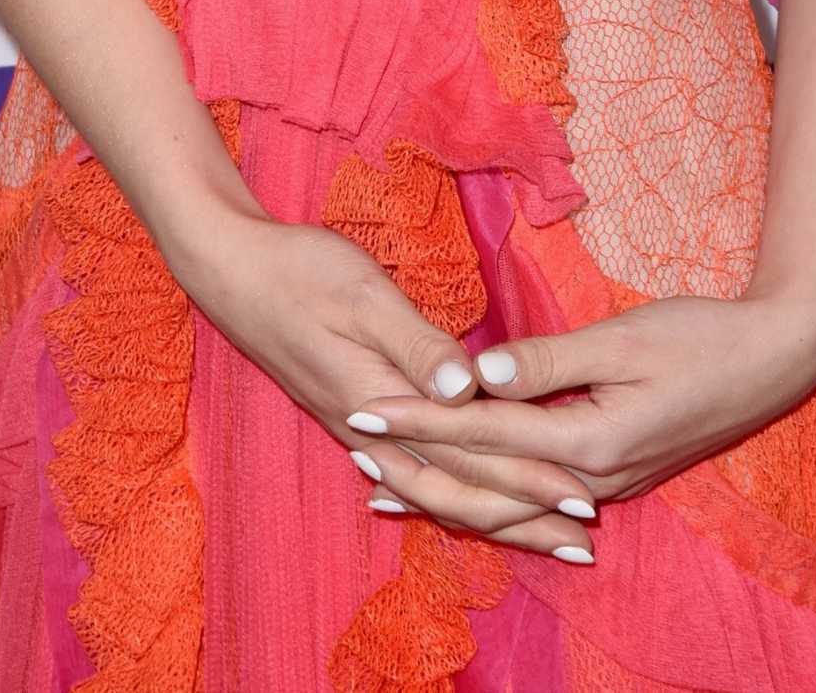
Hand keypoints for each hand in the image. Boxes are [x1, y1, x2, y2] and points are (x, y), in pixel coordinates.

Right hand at [163, 204, 599, 560]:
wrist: (232, 273)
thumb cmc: (300, 272)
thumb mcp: (364, 294)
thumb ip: (416, 345)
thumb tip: (470, 390)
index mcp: (382, 405)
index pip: (471, 456)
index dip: (530, 479)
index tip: (582, 499)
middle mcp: (372, 432)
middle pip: (459, 488)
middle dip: (524, 515)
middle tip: (582, 542)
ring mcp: (359, 429)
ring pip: (436, 489)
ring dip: (492, 513)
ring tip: (540, 533)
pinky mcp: (352, 416)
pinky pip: (411, 474)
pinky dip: (447, 497)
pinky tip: (462, 508)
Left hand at [345, 287, 815, 511]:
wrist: (773, 363)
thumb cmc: (700, 336)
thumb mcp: (621, 338)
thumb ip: (546, 360)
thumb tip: (476, 371)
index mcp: (588, 443)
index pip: (484, 433)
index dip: (422, 420)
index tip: (367, 408)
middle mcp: (592, 480)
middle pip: (488, 484)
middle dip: (419, 467)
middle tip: (357, 449)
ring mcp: (606, 486)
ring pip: (509, 500)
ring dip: (448, 490)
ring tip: (389, 485)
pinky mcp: (614, 477)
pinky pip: (536, 496)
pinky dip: (491, 492)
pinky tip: (467, 487)